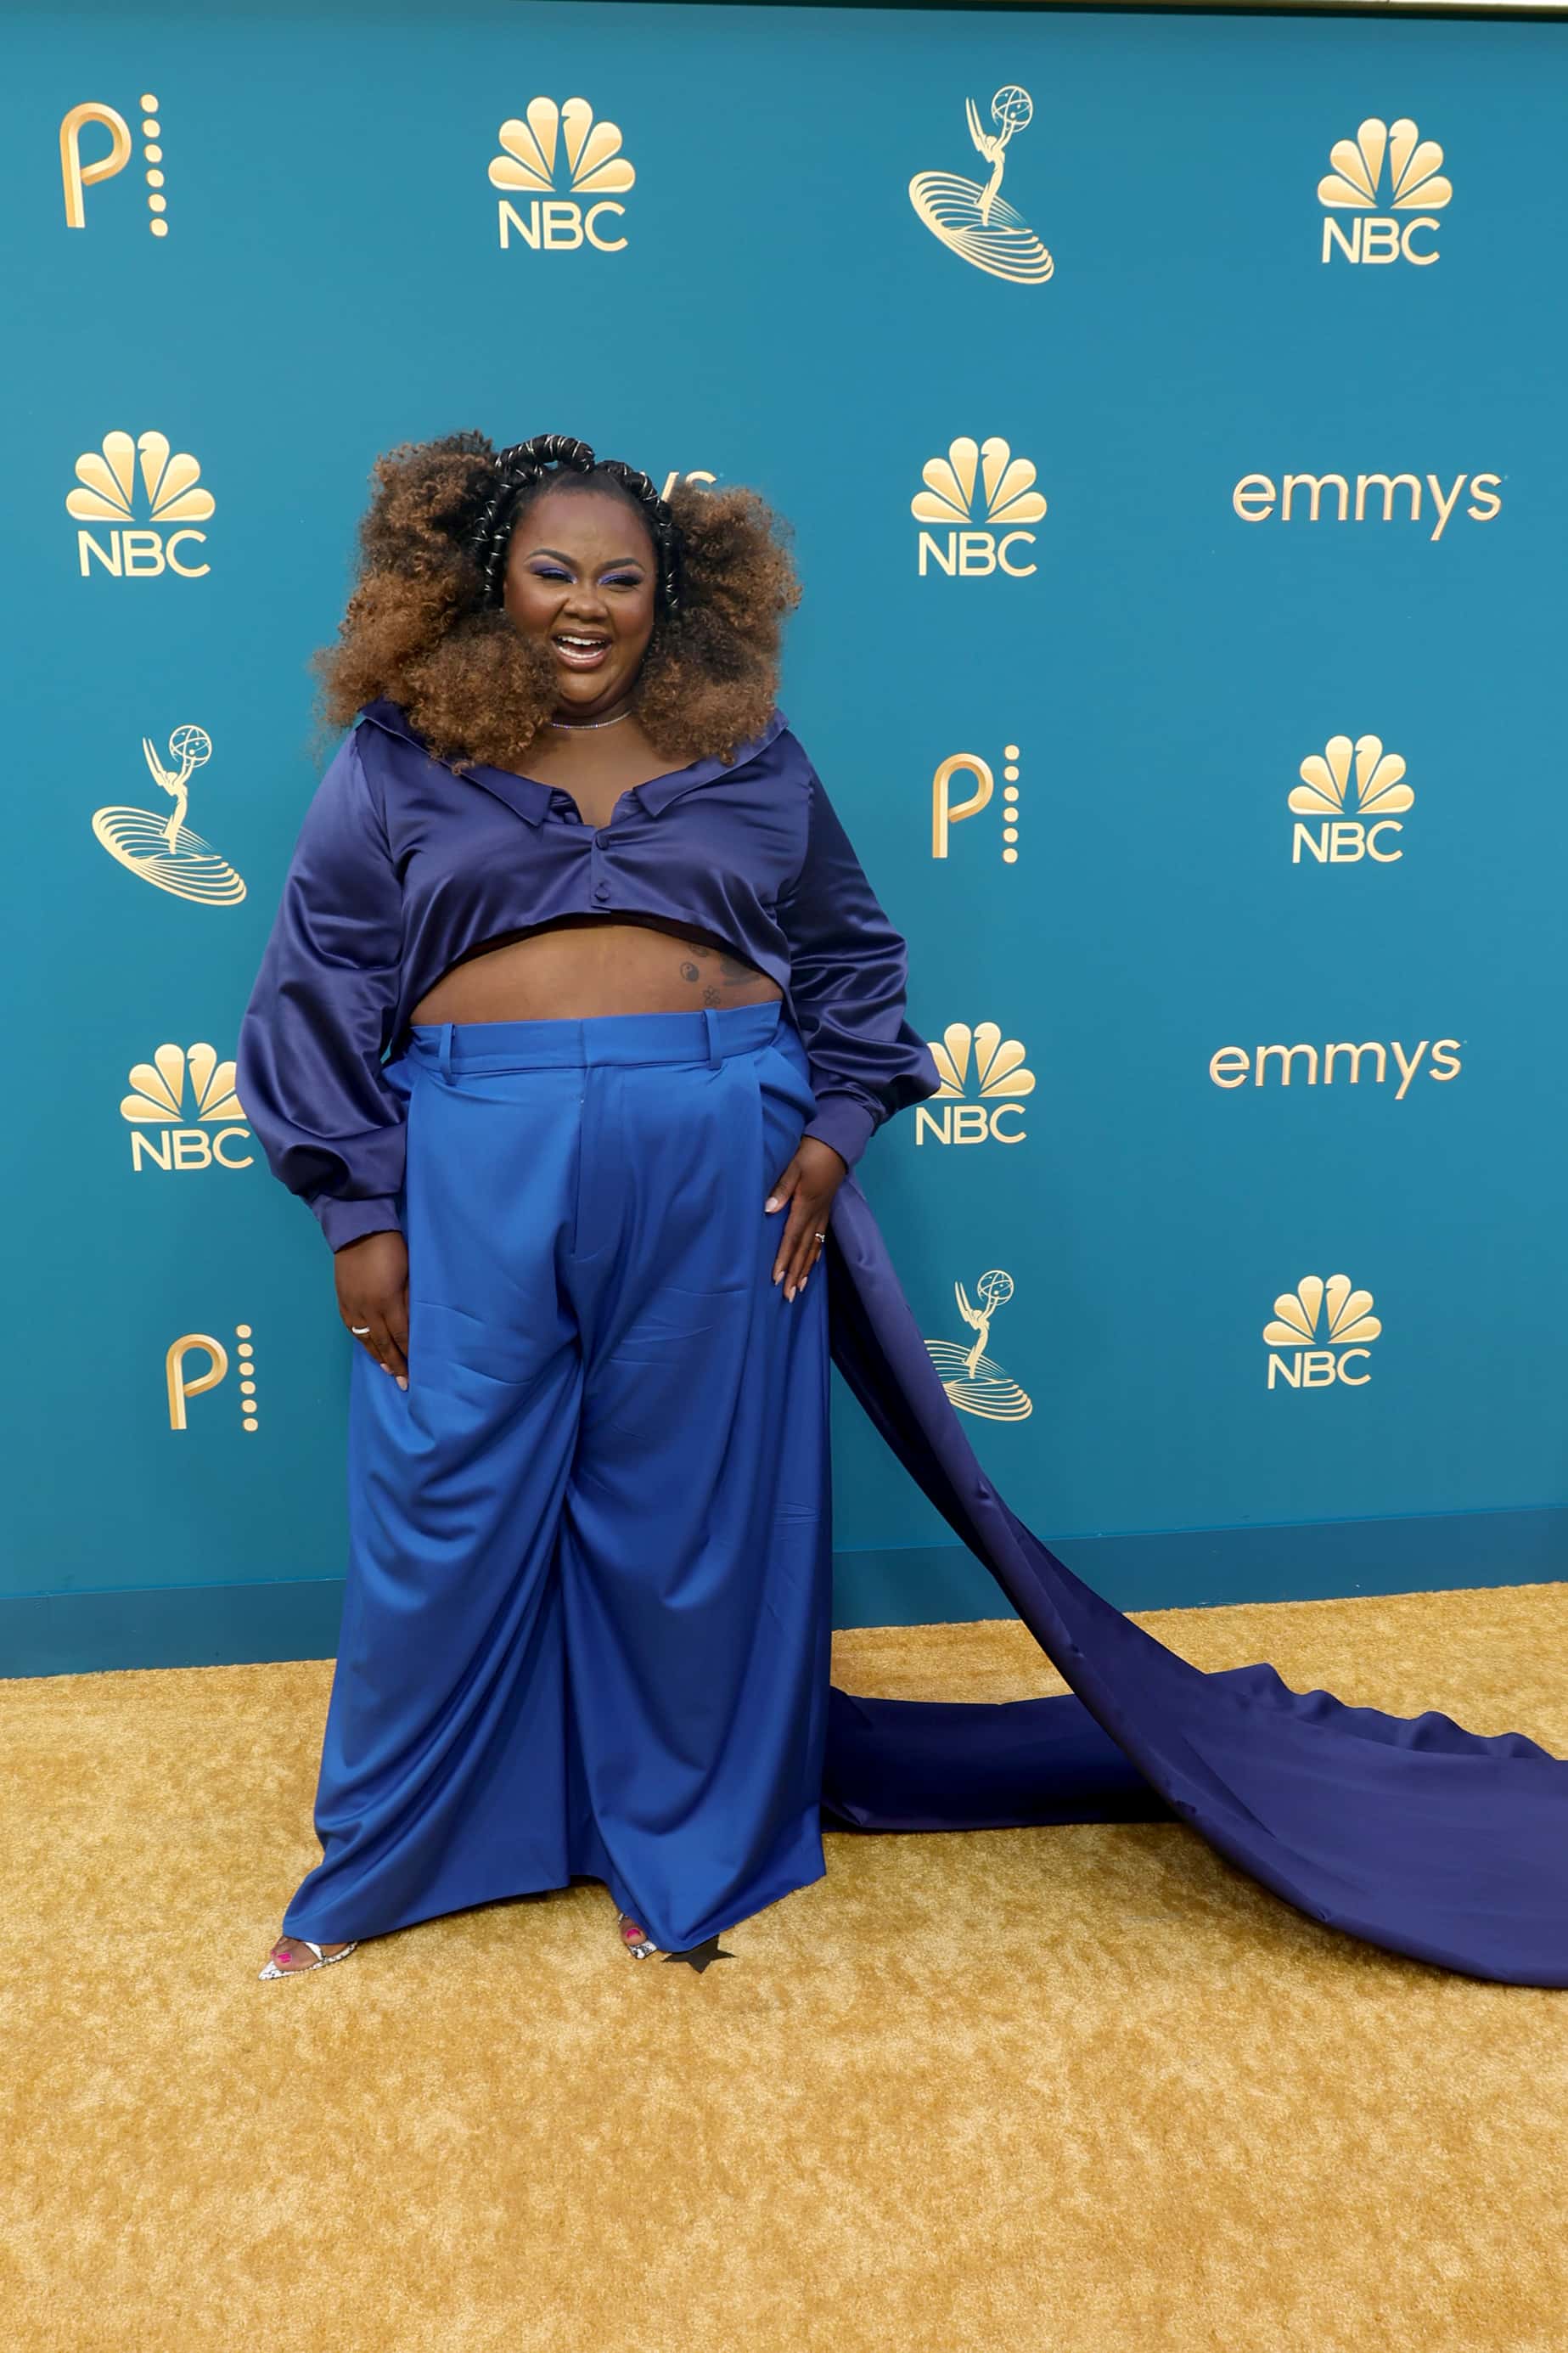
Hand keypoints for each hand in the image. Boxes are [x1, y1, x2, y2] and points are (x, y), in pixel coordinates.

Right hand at [334, 1229, 409, 1386]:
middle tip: (403, 1383)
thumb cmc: (391, 1249)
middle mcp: (368, 1310)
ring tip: (388, 1371)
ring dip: (377, 1356)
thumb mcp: (408, 1274)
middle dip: (394, 1364)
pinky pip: (351, 1328)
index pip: (400, 1336)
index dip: (408, 1355)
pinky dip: (361, 1341)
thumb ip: (408, 1301)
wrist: (358, 1231)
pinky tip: (368, 1347)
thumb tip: (413, 1325)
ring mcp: (352, 1306)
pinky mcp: (342, 1301)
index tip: (415, 1372)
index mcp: (387, 1302)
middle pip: (383, 1343)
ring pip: (365, 1339)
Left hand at [764, 1136, 846, 1300]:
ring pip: (814, 1247)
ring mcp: (823, 1213)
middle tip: (789, 1295)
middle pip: (804, 1250)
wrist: (837, 1142)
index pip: (791, 1238)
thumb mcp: (793, 1165)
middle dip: (795, 1273)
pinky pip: (821, 1239)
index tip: (776, 1278)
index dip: (784, 1259)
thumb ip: (781, 1188)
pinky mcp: (825, 1210)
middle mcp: (816, 1214)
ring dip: (805, 1269)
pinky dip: (815, 1255)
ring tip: (800, 1288)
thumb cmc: (811, 1151)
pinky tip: (812, 1264)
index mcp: (805, 1205)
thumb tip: (768, 1209)